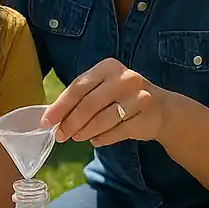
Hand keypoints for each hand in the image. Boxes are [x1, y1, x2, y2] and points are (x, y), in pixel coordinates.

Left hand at [43, 57, 167, 146]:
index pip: (78, 87)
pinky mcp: (148, 116)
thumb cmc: (121, 97)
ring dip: (85, 132)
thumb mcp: (101, 89)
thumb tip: (51, 118)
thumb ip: (79, 100)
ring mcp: (139, 96)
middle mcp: (125, 78)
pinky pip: (118, 131)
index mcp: (108, 67)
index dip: (60, 106)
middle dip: (71, 122)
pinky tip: (95, 140)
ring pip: (103, 119)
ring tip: (77, 137)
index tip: (46, 121)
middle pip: (89, 104)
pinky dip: (103, 138)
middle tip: (60, 136)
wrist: (162, 109)